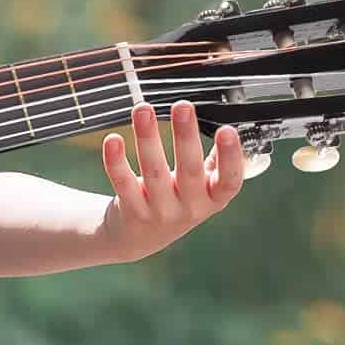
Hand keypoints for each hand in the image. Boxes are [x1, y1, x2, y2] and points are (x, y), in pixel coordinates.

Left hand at [97, 99, 244, 263]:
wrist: (138, 238)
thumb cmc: (176, 201)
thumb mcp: (202, 189)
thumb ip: (214, 163)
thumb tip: (230, 128)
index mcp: (213, 198)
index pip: (229, 181)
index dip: (231, 157)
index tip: (228, 130)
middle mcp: (189, 208)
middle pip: (190, 170)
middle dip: (186, 136)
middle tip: (183, 106)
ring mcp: (160, 212)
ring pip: (154, 172)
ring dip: (148, 138)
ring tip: (143, 109)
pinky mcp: (132, 211)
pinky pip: (124, 183)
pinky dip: (117, 161)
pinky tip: (113, 139)